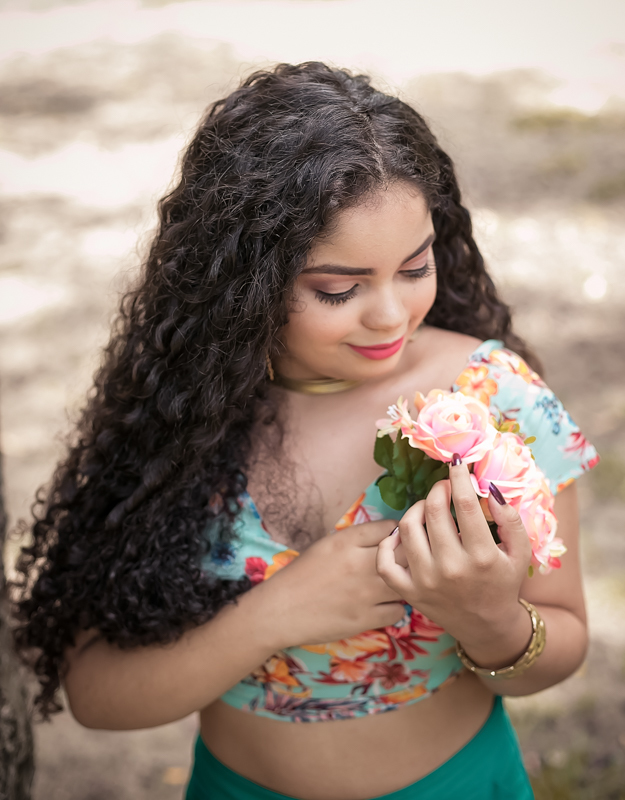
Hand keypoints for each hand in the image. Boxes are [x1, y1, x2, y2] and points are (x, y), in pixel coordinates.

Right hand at [255, 519, 405, 649]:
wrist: (281, 610)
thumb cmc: (303, 574)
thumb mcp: (327, 545)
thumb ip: (358, 538)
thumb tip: (391, 533)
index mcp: (346, 541)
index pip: (390, 526)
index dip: (398, 531)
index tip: (398, 539)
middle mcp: (359, 564)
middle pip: (405, 552)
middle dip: (409, 555)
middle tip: (406, 561)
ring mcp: (365, 593)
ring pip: (406, 582)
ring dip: (405, 582)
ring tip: (396, 584)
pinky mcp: (365, 619)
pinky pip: (398, 611)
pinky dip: (395, 607)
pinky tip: (384, 605)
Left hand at [376, 460, 532, 653]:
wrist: (488, 627)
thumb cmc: (504, 583)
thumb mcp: (519, 553)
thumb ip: (510, 519)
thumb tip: (491, 489)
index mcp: (482, 557)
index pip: (465, 503)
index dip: (459, 477)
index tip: (457, 464)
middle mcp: (451, 568)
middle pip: (433, 511)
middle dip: (438, 490)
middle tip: (444, 487)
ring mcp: (426, 582)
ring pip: (407, 528)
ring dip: (416, 509)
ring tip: (428, 508)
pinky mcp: (410, 593)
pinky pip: (385, 563)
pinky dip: (388, 543)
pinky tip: (401, 534)